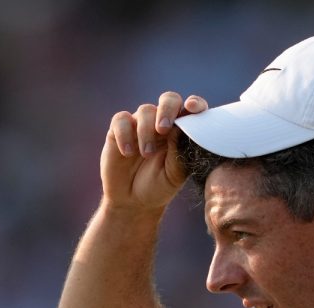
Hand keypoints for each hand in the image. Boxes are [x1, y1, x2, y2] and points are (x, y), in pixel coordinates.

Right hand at [101, 92, 208, 211]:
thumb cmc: (160, 186)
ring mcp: (141, 125)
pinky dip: (124, 134)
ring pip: (145, 110)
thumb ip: (179, 151)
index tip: (192, 108)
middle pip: (169, 99)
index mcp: (182, 131)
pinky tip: (127, 153)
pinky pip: (121, 120)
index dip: (195, 104)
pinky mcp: (119, 131)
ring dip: (146, 131)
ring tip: (147, 154)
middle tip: (163, 129)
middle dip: (167, 109)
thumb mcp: (175, 173)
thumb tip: (180, 128)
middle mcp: (163, 124)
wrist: (134, 202)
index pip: (192, 110)